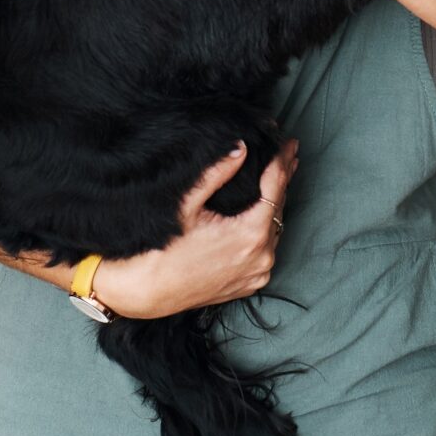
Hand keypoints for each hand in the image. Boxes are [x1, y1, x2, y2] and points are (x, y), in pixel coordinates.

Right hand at [88, 139, 298, 319]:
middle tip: (288, 154)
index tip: (289, 143)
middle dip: (282, 179)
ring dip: (275, 204)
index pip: (276, 187)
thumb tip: (239, 148)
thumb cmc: (161, 250)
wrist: (146, 291)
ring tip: (278, 179)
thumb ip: (216, 174)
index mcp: (250, 234)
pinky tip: (261, 215)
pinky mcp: (249, 284)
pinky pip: (266, 250)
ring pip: (275, 229)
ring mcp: (256, 273)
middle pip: (279, 207)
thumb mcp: (186, 206)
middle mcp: (261, 257)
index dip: (282, 161)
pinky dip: (266, 230)